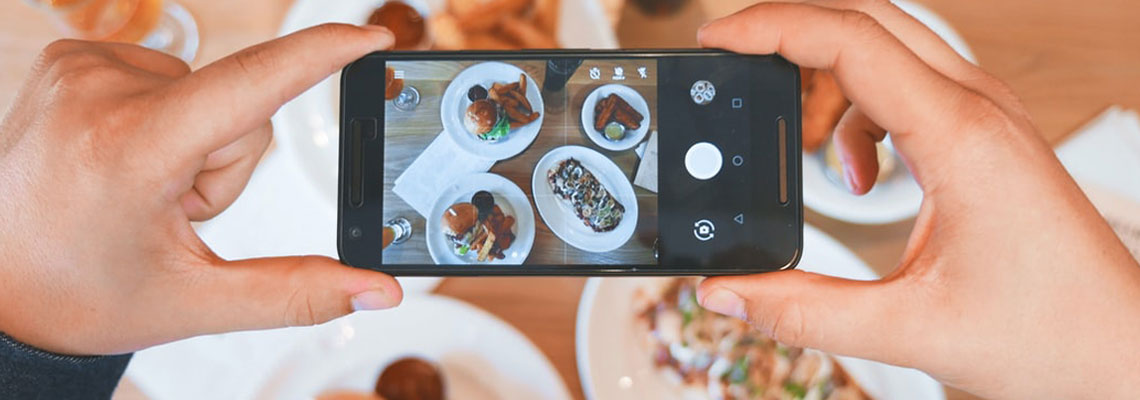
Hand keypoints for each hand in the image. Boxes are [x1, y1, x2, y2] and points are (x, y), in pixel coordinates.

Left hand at [0, 24, 402, 355]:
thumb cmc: (76, 294)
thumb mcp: (193, 302)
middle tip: (171, 212)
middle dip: (227, 164)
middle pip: (239, 108)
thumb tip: (378, 292)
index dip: (323, 53)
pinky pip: (167, 78)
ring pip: (207, 93)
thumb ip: (297, 293)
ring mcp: (80, 69)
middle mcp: (100, 91)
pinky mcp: (72, 59)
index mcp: (131, 149)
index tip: (372, 36)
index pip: (252, 83)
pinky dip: (164, 122)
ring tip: (140, 190)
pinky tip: (123, 162)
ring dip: (195, 145)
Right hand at [695, 1, 1139, 397]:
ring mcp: (987, 116)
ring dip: (827, 75)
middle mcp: (977, 109)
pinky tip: (860, 175)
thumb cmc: (1051, 334)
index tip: (719, 38)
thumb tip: (726, 292)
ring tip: (799, 142)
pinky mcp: (986, 136)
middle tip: (734, 61)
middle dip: (790, 30)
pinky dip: (861, 112)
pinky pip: (907, 86)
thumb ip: (802, 311)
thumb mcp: (908, 328)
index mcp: (960, 138)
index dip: (773, 27)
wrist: (1123, 352)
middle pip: (867, 19)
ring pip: (888, 47)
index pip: (851, 40)